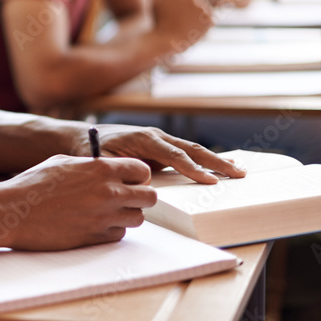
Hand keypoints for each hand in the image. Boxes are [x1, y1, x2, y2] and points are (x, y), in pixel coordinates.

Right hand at [0, 154, 155, 249]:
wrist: (12, 212)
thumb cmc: (32, 185)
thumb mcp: (63, 162)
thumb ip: (91, 164)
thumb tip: (106, 167)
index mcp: (100, 169)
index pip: (142, 171)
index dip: (138, 175)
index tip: (130, 179)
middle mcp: (107, 193)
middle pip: (149, 197)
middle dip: (140, 196)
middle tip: (126, 196)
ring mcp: (103, 217)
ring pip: (137, 218)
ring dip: (127, 214)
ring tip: (108, 211)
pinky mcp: (94, 238)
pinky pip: (118, 235)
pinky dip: (111, 230)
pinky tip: (94, 223)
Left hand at [86, 124, 246, 184]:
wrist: (82, 138)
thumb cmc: (91, 152)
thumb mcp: (102, 162)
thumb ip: (122, 171)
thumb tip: (146, 184)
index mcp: (143, 139)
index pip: (174, 155)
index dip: (192, 169)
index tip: (209, 181)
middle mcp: (155, 136)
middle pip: (191, 149)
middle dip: (215, 162)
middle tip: (238, 174)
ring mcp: (160, 140)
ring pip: (192, 150)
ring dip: (215, 160)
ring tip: (238, 171)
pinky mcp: (160, 147)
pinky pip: (186, 153)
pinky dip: (205, 159)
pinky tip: (221, 166)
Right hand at [151, 0, 212, 49]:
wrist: (164, 42)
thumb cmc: (158, 23)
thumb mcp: (155, 2)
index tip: (180, 7)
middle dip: (191, 7)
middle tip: (182, 19)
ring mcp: (203, 8)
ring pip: (203, 9)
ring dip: (198, 15)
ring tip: (186, 26)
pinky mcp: (210, 19)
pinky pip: (210, 19)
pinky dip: (204, 25)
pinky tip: (193, 30)